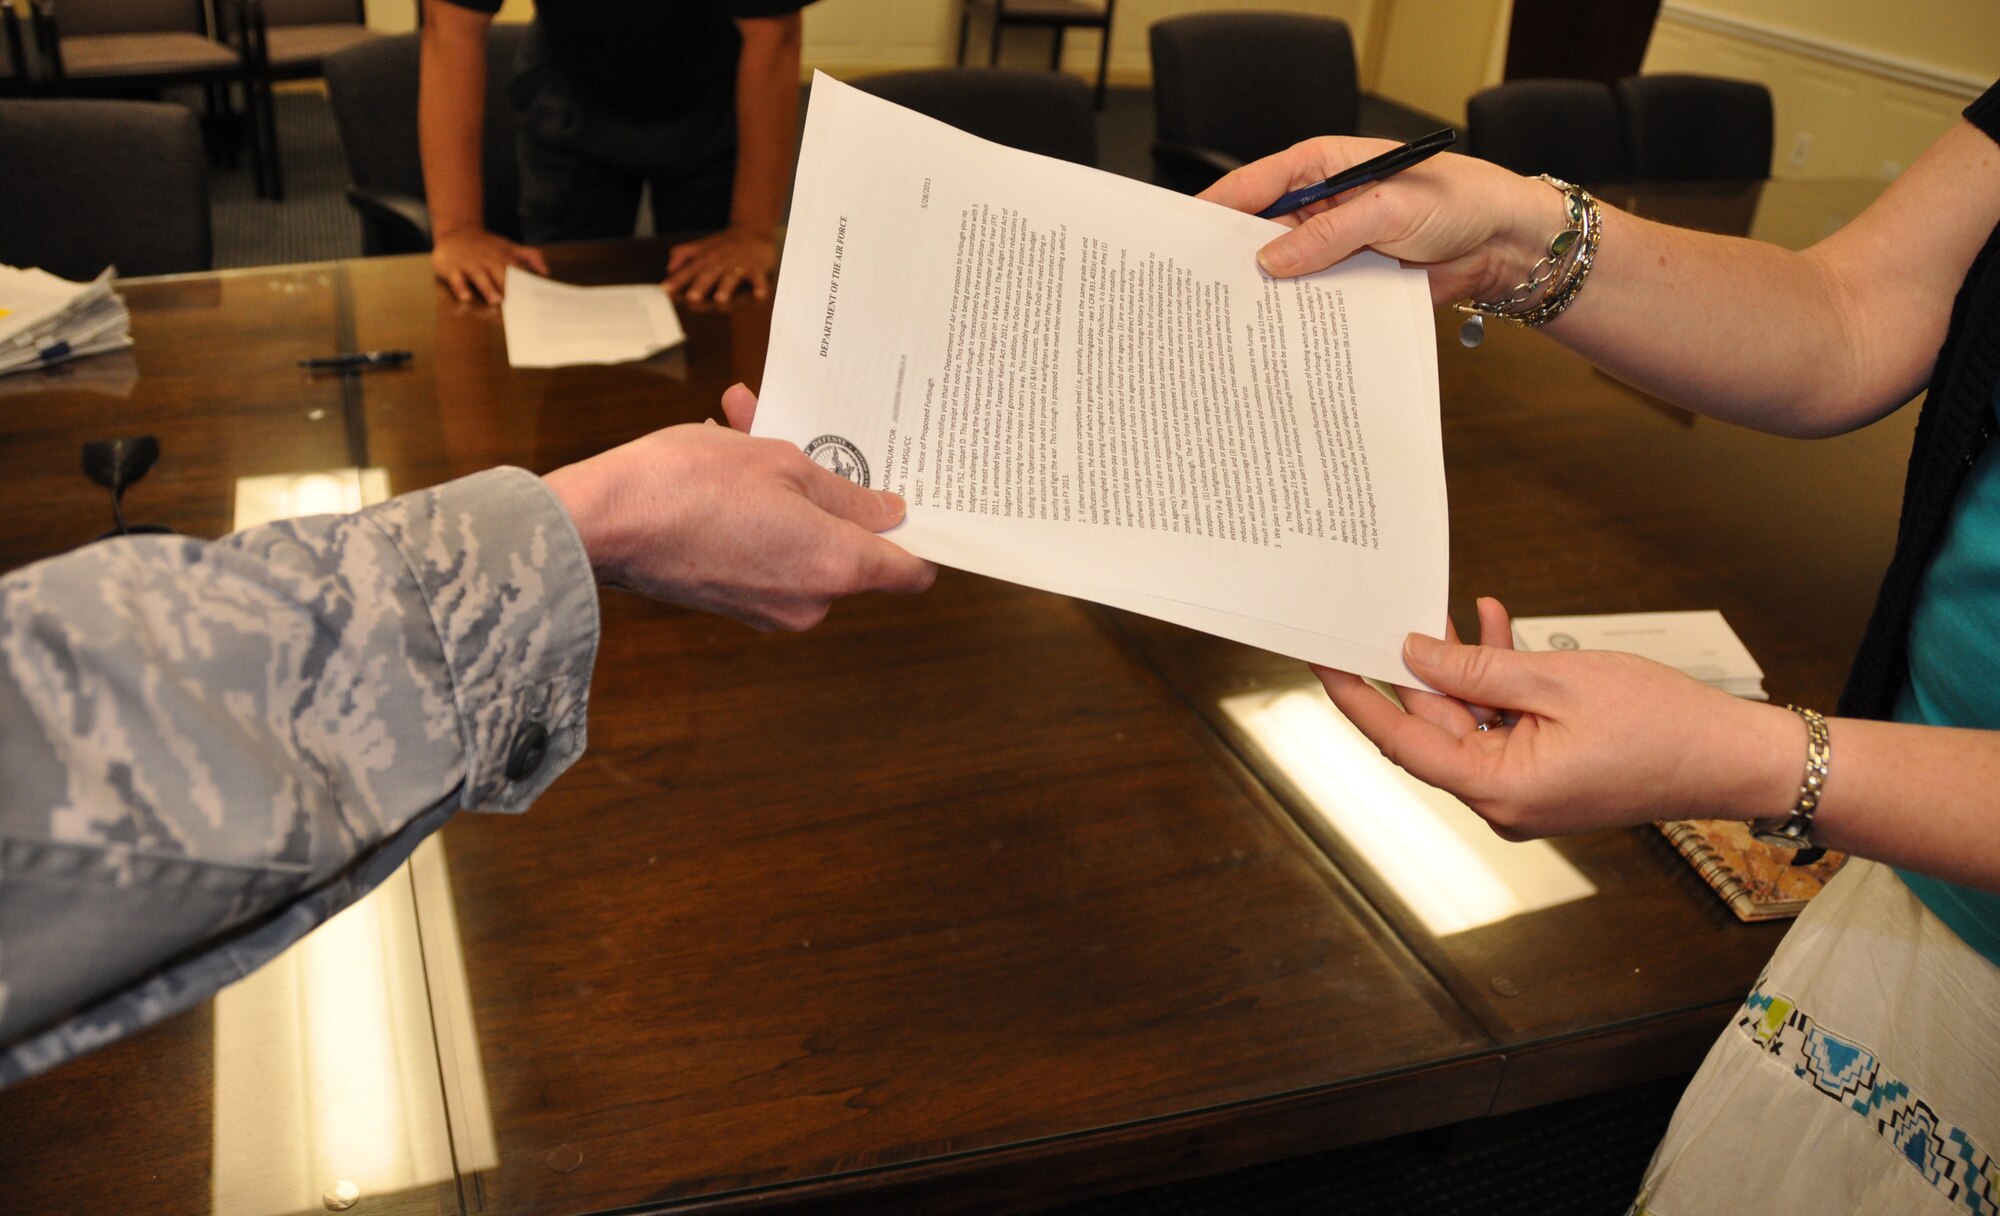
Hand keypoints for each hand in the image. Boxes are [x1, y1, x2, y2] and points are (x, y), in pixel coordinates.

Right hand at [431, 227, 548, 304]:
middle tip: (516, 302)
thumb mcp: (509, 246)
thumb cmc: (487, 246)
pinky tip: (466, 297)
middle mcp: (486, 260)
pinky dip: (460, 287)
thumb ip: (529, 256)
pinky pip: (456, 279)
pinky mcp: (452, 268)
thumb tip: (546, 271)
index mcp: (502, 256)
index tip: (533, 296)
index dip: (524, 282)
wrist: (456, 232)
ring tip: (495, 300)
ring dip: (487, 288)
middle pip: (498, 273)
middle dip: (507, 286)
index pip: (516, 269)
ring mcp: (469, 264)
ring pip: (479, 276)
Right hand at [542, 384, 935, 629]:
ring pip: (803, 541)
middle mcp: (809, 601)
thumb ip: (844, 493)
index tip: (916, 502)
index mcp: (834, 567)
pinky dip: (757, 512)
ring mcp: (769, 609)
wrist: (598, 524)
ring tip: (746, 425)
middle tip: (807, 432)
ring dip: (786, 489)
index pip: (910, 571)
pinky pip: (766, 552)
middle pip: (851, 548)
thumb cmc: (686, 485)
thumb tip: (888, 513)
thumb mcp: (778, 463)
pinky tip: (723, 455)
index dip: (921, 536)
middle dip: (832, 487)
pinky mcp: (733, 603)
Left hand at [662, 227, 778, 304]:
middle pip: (710, 273)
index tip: (666, 289)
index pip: (690, 268)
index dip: (678, 279)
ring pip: (732, 276)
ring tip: (720, 299)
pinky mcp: (757, 267)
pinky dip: (760, 286)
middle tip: (692, 297)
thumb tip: (669, 267)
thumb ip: (684, 254)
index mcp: (707, 256)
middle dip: (701, 284)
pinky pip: (759, 278)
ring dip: (726, 287)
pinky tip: (759, 295)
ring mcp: (740, 263)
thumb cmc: (725, 243)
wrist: (754, 229)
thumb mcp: (702, 245)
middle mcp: (722, 260)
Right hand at [1199, 140, 1562, 304]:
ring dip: (1267, 294)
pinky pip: (1314, 300)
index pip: (1256, 185)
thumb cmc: (1458, 201)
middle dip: (1236, 259)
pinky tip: (1278, 336)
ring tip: (1232, 321)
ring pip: (1285, 272)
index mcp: (1323, 168)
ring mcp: (1334, 247)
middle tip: (1202, 289)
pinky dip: (1298, 316)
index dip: (1218, 208)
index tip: (1186, 235)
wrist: (1504, 244)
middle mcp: (1321, 207)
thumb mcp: (1388, 209)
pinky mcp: (1350, 282)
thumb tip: (1270, 261)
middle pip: (1261, 233)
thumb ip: (1329, 234)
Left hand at [1313, 597, 1798, 838]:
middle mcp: (1500, 801)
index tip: (1321, 658)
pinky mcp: (1542, 778)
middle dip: (1417, 668)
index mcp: (1496, 788)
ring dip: (1464, 666)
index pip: (1399, 739)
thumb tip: (1412, 655)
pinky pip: (1501, 726)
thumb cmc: (1660, 725)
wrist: (1732, 758)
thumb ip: (1475, 667)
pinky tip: (1499, 629)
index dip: (1355, 696)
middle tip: (1392, 611)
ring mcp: (1521, 793)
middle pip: (1433, 728)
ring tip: (1458, 610)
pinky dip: (1497, 683)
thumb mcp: (1556, 680)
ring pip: (1467, 721)